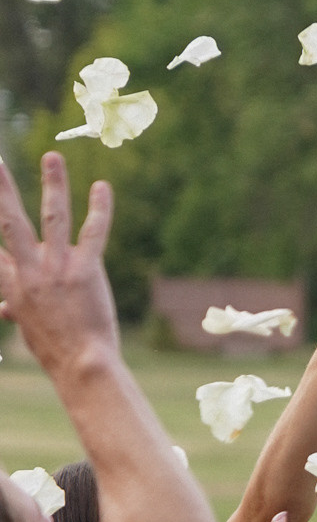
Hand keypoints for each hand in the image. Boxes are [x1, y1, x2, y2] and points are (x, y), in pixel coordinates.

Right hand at [0, 154, 118, 385]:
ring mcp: (57, 268)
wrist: (80, 364)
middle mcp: (30, 270)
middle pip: (9, 221)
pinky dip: (99, 208)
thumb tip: (5, 309)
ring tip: (52, 157)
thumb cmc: (55, 349)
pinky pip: (93, 232)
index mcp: (12, 283)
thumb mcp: (27, 328)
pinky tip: (101, 187)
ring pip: (52, 217)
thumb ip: (16, 309)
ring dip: (53, 184)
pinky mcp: (86, 270)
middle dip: (2, 189)